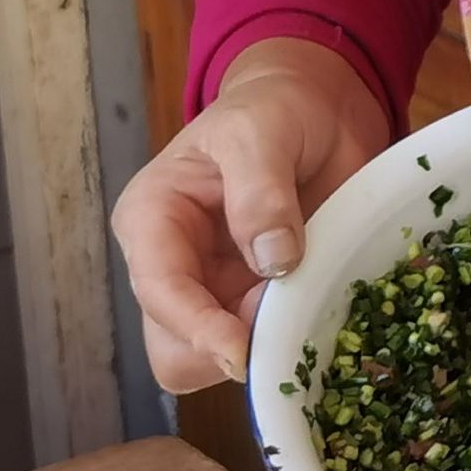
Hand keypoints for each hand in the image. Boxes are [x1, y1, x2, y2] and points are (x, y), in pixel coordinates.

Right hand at [107, 38, 389, 392]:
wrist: (318, 112)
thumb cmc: (275, 110)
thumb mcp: (262, 132)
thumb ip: (261, 192)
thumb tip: (272, 261)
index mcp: (152, 219)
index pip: (159, 291)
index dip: (196, 329)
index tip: (242, 352)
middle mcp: (171, 264)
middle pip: (175, 347)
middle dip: (230, 344)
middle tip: (289, 309)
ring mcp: (212, 290)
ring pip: (215, 361)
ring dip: (262, 347)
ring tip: (305, 297)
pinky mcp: (251, 304)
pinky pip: (262, 347)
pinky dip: (288, 342)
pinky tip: (316, 304)